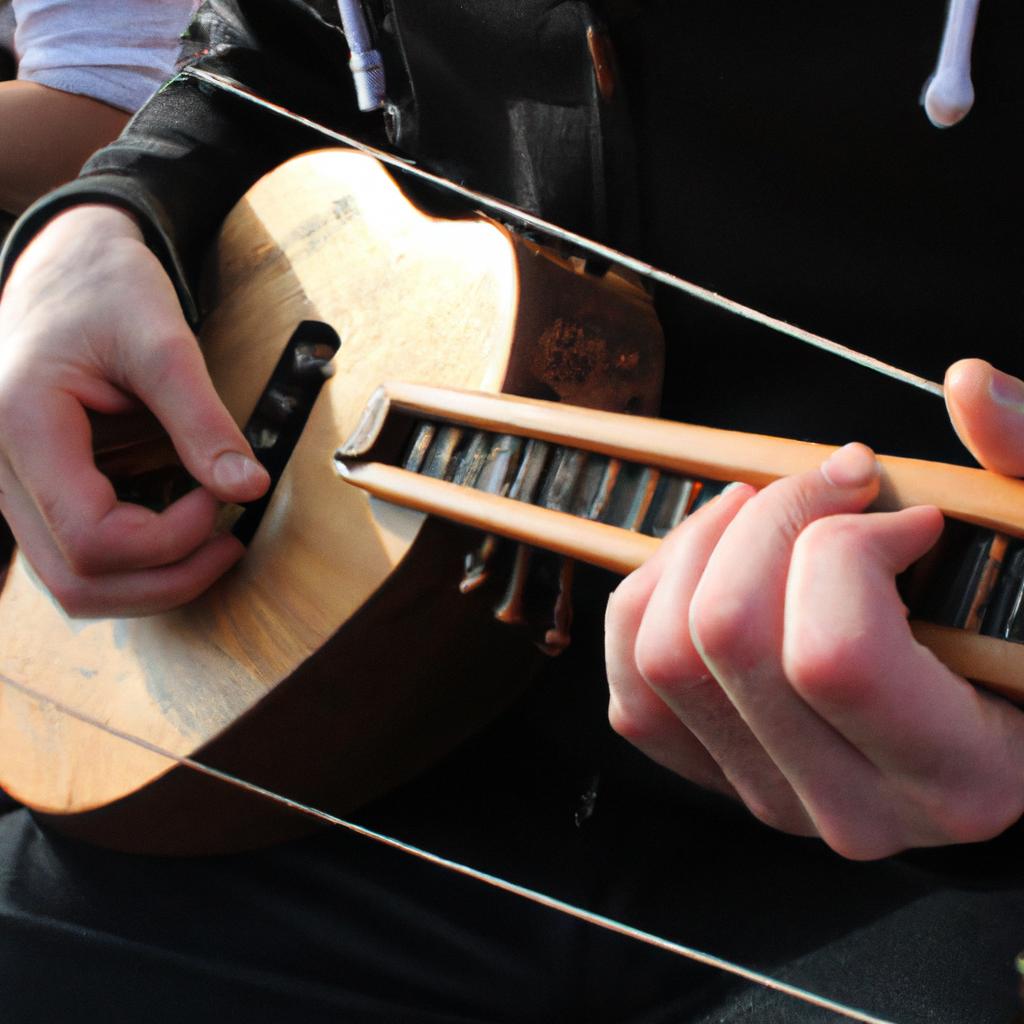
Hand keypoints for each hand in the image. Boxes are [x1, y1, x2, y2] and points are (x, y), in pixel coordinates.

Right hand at [0, 205, 268, 616]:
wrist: (67, 264)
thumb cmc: (106, 288)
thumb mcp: (162, 341)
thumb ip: (204, 420)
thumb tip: (249, 488)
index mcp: (21, 426)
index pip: (92, 538)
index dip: (170, 539)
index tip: (219, 499)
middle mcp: (0, 468)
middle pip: (76, 580)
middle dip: (167, 578)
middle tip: (228, 543)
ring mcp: (11, 485)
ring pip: (71, 581)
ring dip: (150, 581)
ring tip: (211, 542)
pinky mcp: (34, 490)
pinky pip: (74, 554)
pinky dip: (132, 563)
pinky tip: (179, 531)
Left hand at [606, 390, 1023, 859]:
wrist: (1009, 730)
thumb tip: (969, 387)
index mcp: (956, 772)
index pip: (832, 653)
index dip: (848, 543)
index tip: (905, 513)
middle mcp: (849, 807)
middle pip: (726, 636)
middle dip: (767, 520)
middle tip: (825, 488)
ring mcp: (770, 794)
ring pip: (660, 653)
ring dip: (699, 548)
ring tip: (763, 512)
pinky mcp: (716, 772)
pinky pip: (632, 681)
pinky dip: (654, 595)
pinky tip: (717, 560)